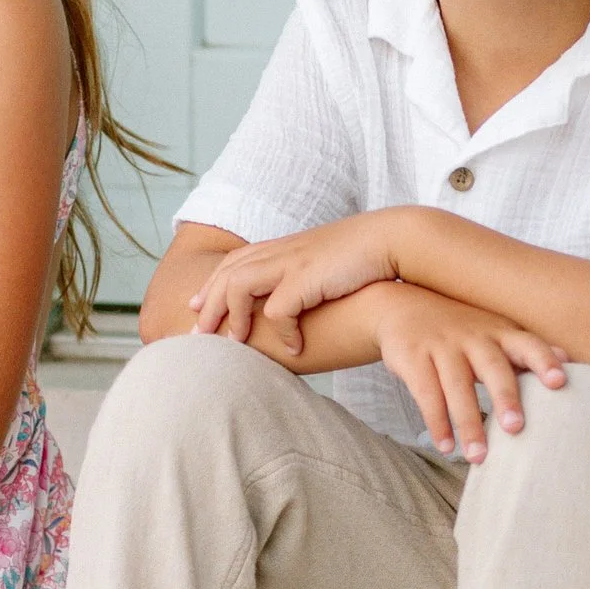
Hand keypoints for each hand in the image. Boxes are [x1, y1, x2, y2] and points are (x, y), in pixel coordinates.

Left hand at [191, 215, 403, 343]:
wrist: (393, 239)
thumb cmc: (365, 257)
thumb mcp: (324, 265)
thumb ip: (304, 279)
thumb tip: (296, 303)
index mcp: (284, 247)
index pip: (235, 262)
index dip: (211, 283)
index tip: (195, 304)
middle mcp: (281, 251)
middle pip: (227, 274)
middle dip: (207, 304)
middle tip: (197, 334)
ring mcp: (292, 262)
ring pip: (238, 286)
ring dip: (232, 318)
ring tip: (232, 344)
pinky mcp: (307, 278)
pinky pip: (279, 310)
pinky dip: (282, 332)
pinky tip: (293, 349)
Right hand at [369, 284, 567, 460]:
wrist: (402, 305)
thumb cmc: (460, 328)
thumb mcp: (493, 330)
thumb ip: (525, 348)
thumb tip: (569, 360)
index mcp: (499, 331)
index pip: (527, 345)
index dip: (544, 362)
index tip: (559, 382)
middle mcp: (473, 336)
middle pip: (492, 368)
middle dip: (505, 398)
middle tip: (516, 429)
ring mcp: (441, 346)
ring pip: (457, 387)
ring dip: (468, 424)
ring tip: (478, 457)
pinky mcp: (413, 359)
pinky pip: (426, 394)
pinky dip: (436, 423)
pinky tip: (446, 446)